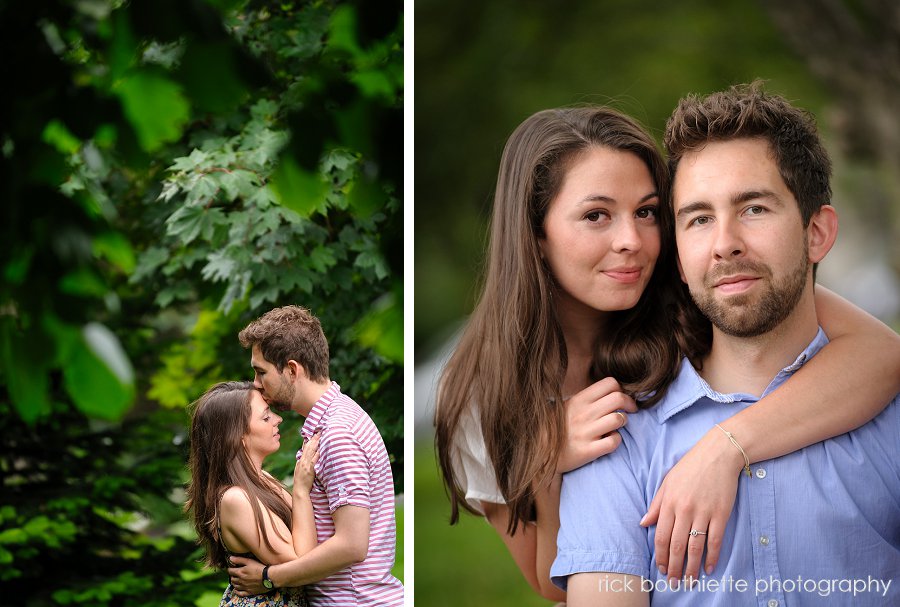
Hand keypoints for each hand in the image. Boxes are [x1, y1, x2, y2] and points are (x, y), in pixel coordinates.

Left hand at [227, 556, 266, 595]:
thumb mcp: (250, 561)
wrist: (269, 577)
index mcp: (240, 572)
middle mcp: (241, 580)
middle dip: (232, 576)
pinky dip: (237, 591)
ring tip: (236, 580)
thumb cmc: (260, 568)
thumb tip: (230, 558)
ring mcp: (244, 587)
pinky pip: (240, 593)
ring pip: (235, 586)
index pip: (230, 571)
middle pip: (232, 579)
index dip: (230, 569)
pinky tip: (237, 590)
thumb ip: (239, 560)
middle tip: (234, 574)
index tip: (231, 568)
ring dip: (234, 583)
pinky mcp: (249, 592)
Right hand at [294, 433, 319, 494]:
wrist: (300, 490)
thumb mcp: (299, 470)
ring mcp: (306, 465)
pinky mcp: (310, 469)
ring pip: (310, 451)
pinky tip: (320, 448)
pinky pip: (314, 460)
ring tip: (320, 436)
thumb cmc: (301, 482)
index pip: (304, 448)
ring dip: (315, 443)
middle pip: (308, 447)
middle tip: (318, 431)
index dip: (308, 440)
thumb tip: (305, 456)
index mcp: (300, 461)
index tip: (312, 434)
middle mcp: (302, 461)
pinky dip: (317, 453)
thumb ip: (302, 463)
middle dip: (313, 439)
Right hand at [557, 377, 637, 473]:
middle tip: (629, 411)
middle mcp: (583, 414)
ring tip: (616, 426)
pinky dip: (616, 440)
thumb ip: (589, 399)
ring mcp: (585, 432)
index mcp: (579, 400)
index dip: (621, 390)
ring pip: (618, 419)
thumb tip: (615, 392)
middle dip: (630, 404)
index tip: (621, 399)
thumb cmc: (560, 427)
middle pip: (619, 398)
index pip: (610, 383)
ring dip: (623, 422)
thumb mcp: (569, 406)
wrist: (541, 451)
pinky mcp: (587, 451)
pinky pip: (613, 442)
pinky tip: (609, 439)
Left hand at [640, 427, 744, 584]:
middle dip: (673, 567)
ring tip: (688, 581)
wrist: (718, 454)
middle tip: (672, 582)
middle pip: (676, 546)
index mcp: (669, 502)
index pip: (661, 536)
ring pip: (695, 547)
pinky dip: (712, 557)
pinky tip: (709, 568)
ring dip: (691, 567)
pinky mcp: (720, 514)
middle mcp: (684, 510)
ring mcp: (703, 512)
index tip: (660, 568)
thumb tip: (643, 523)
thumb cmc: (691, 466)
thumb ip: (656, 504)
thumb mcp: (667, 482)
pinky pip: (715, 540)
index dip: (660, 556)